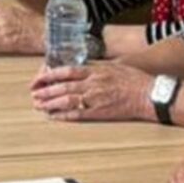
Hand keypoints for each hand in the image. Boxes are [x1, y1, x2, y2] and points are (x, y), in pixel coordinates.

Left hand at [32, 62, 153, 121]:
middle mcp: (93, 83)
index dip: (50, 75)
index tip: (39, 78)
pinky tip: (54, 116)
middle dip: (46, 91)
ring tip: (39, 106)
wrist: (149, 94)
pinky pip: (78, 114)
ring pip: (67, 100)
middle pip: (63, 86)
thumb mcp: (114, 66)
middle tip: (34, 94)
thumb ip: (97, 68)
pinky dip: (64, 115)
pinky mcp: (100, 113)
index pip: (66, 70)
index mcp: (96, 70)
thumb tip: (83, 68)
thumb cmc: (135, 80)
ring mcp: (95, 98)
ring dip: (51, 103)